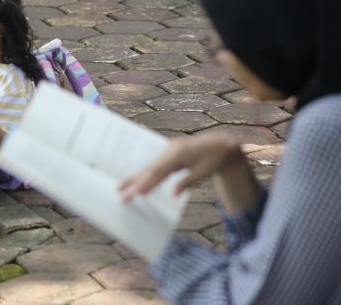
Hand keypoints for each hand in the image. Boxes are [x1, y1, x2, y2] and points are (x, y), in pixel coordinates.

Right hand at [119, 133, 242, 200]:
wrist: (220, 144)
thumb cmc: (214, 159)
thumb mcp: (203, 172)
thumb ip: (187, 182)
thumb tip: (173, 195)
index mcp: (179, 154)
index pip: (159, 171)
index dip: (148, 183)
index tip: (137, 194)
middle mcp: (170, 150)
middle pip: (149, 168)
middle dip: (134, 182)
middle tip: (121, 194)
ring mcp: (167, 150)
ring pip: (148, 166)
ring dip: (134, 177)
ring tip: (119, 187)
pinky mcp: (168, 152)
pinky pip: (153, 164)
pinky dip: (143, 173)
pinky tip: (133, 179)